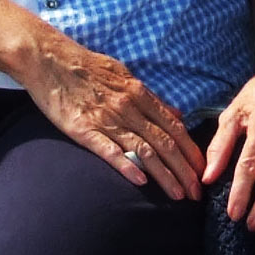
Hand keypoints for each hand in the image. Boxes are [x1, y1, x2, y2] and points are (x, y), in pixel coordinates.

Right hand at [21, 36, 204, 200]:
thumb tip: (177, 115)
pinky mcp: (83, 129)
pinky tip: (141, 182)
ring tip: (178, 195)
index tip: (203, 169)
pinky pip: (109, 150)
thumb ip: (152, 99)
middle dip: (184, 170)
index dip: (191, 151)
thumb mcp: (126, 76)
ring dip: (164, 175)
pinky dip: (127, 167)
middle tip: (197, 193)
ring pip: (144, 151)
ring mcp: (107, 119)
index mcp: (140, 94)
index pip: (174, 127)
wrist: (50, 59)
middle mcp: (129, 108)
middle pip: (165, 143)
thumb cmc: (89, 67)